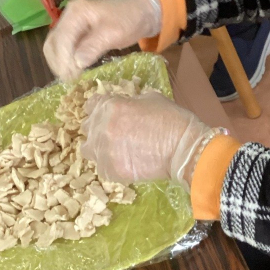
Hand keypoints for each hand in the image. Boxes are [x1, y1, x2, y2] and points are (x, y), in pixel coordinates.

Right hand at [43, 0, 161, 81]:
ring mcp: (69, 23)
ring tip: (71, 77)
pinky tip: (73, 70)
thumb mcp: (114, 34)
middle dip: (59, 62)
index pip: (62, 38)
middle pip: (53, 42)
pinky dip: (65, 59)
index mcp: (76, 12)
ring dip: (59, 62)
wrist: (139, 12)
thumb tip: (77, 63)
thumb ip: (94, 47)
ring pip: (54, 46)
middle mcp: (68, 15)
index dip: (64, 59)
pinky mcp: (73, 31)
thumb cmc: (128, 20)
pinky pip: (62, 47)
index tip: (71, 76)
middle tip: (70, 79)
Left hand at [81, 90, 213, 188]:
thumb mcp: (151, 98)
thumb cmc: (172, 119)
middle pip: (86, 127)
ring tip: (115, 151)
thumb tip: (127, 105)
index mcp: (110, 106)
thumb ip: (131, 102)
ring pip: (88, 149)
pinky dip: (111, 166)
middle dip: (98, 128)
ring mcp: (103, 151)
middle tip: (114, 133)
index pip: (90, 105)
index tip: (106, 114)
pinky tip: (125, 163)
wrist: (183, 149)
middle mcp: (101, 127)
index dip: (99, 109)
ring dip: (99, 148)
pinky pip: (101, 168)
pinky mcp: (110, 171)